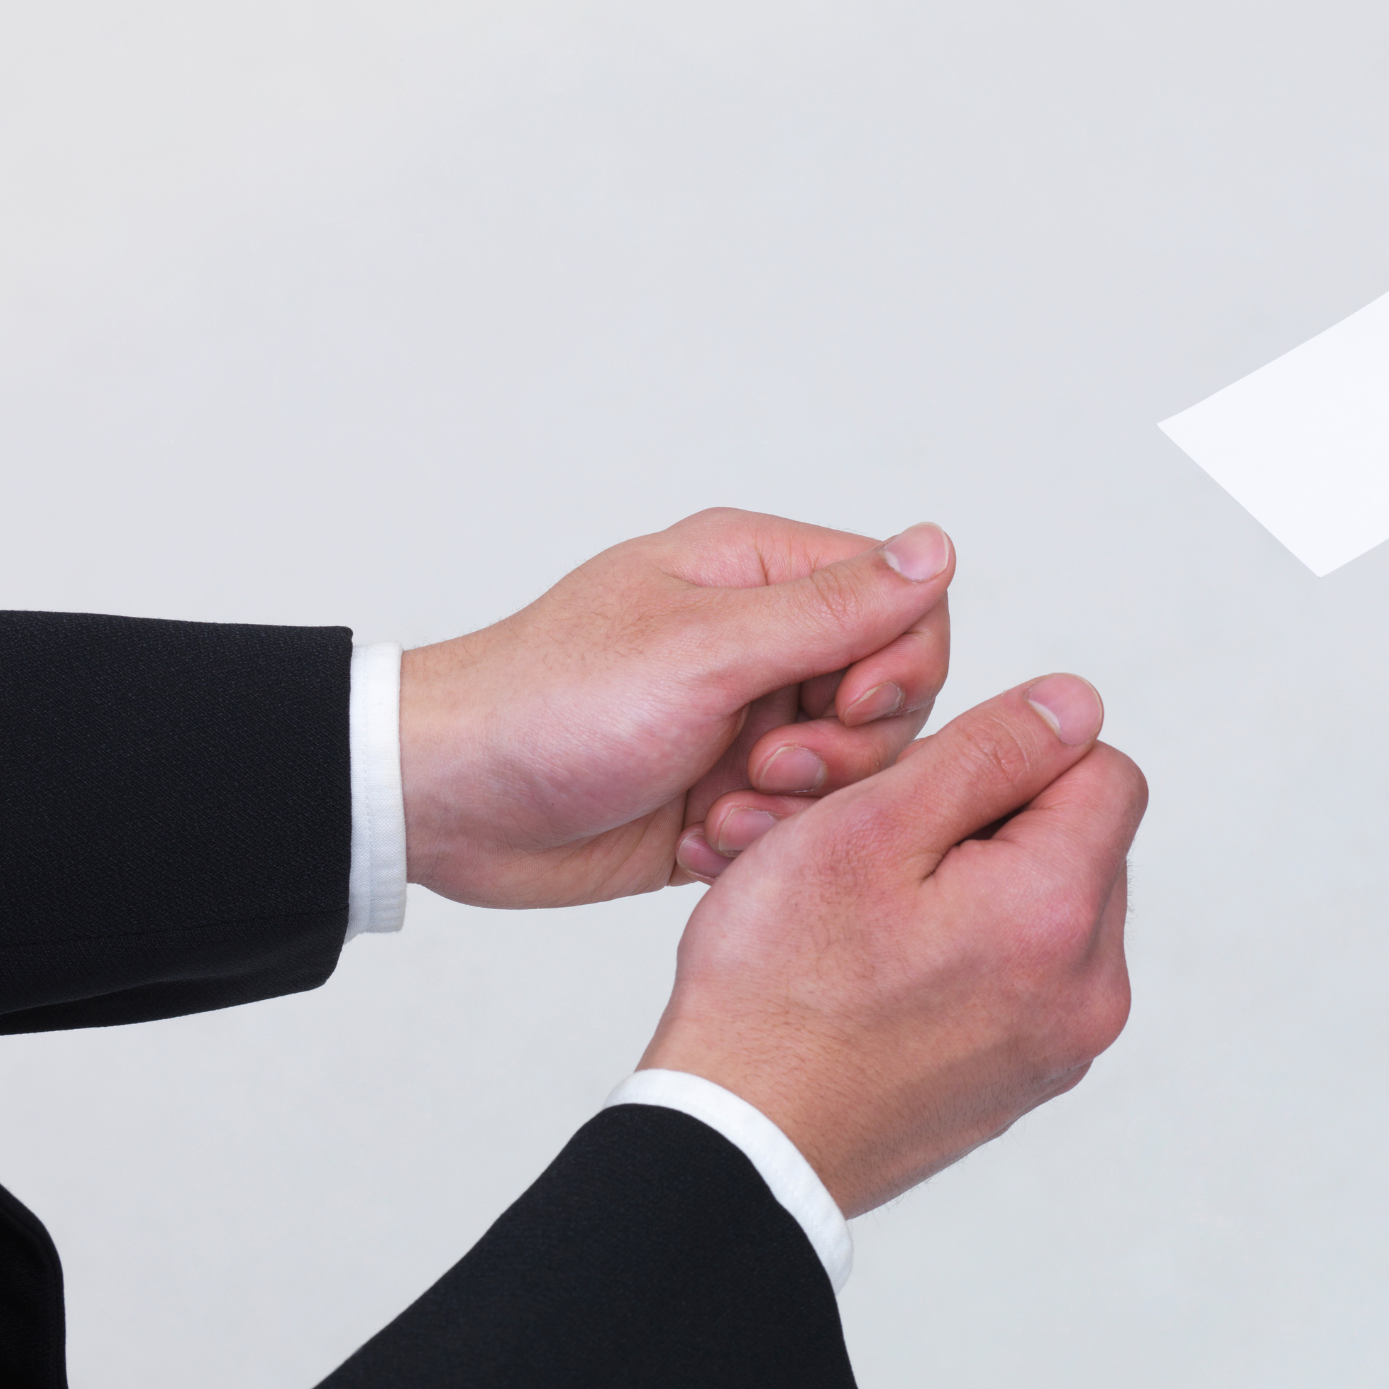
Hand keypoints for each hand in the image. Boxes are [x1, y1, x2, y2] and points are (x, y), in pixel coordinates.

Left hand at [399, 509, 954, 907]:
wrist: (451, 803)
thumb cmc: (553, 705)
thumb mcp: (706, 650)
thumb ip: (833, 608)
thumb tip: (937, 546)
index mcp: (759, 575)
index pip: (903, 604)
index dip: (898, 667)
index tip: (843, 709)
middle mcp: (761, 640)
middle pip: (889, 696)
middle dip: (841, 750)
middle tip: (763, 770)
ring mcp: (745, 719)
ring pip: (850, 770)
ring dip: (795, 807)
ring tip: (720, 815)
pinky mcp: (726, 793)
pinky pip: (797, 823)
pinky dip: (758, 842)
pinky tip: (697, 842)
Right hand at [641, 674, 1145, 1214]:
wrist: (739, 1146)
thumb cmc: (780, 988)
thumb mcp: (870, 826)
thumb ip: (990, 751)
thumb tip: (1076, 703)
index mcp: (1061, 912)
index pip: (1104, 770)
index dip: (1012, 756)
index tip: (922, 794)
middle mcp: (1091, 988)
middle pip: (1077, 841)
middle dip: (988, 822)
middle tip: (878, 847)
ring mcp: (1062, 1045)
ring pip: (1043, 908)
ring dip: (970, 886)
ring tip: (868, 910)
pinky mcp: (1025, 1081)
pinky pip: (1020, 978)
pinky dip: (964, 953)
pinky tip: (881, 968)